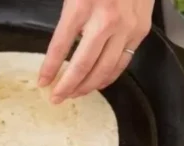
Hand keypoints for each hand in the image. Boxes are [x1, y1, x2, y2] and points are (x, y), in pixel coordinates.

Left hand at [39, 0, 153, 103]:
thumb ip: (67, 14)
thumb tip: (58, 43)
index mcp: (82, 6)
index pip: (61, 46)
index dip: (50, 68)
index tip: (43, 82)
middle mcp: (105, 20)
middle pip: (84, 65)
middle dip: (68, 85)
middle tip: (57, 97)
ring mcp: (126, 28)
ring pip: (106, 69)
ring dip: (89, 86)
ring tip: (75, 93)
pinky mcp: (140, 31)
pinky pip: (123, 61)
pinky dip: (110, 76)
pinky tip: (98, 81)